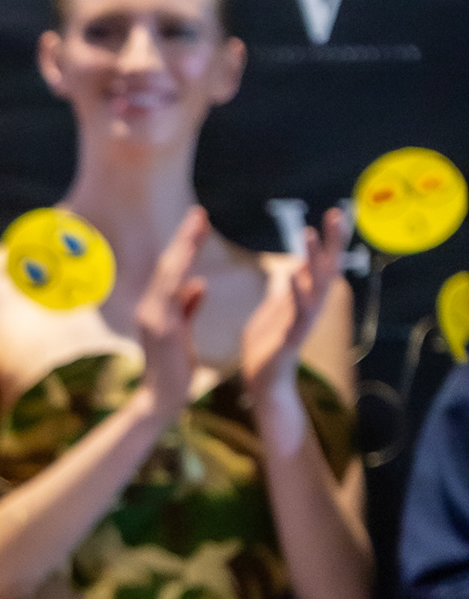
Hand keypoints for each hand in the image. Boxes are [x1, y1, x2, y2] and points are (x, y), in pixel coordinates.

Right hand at [133, 207, 208, 420]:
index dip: (185, 246)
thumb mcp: (183, 334)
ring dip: (184, 248)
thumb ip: (188, 307)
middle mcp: (150, 308)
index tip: (199, 223)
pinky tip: (192, 255)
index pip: (172, 271)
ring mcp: (152, 316)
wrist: (162, 400)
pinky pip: (171, 293)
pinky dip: (181, 272)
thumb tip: (198, 283)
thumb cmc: (175, 371)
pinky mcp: (160, 327)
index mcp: (156, 309)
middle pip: (169, 266)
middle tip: (200, 213)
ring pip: (169, 274)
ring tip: (198, 225)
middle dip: (185, 238)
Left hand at [242, 206, 345, 410]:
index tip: (334, 213)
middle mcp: (310, 309)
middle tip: (336, 214)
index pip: (320, 265)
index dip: (328, 241)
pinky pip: (297, 313)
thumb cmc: (266, 348)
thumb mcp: (273, 311)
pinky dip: (296, 292)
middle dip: (332, 243)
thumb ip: (284, 290)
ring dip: (312, 260)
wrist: (261, 385)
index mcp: (304, 300)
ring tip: (309, 234)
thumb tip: (294, 266)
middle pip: (326, 270)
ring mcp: (302, 323)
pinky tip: (291, 273)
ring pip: (314, 287)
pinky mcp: (290, 339)